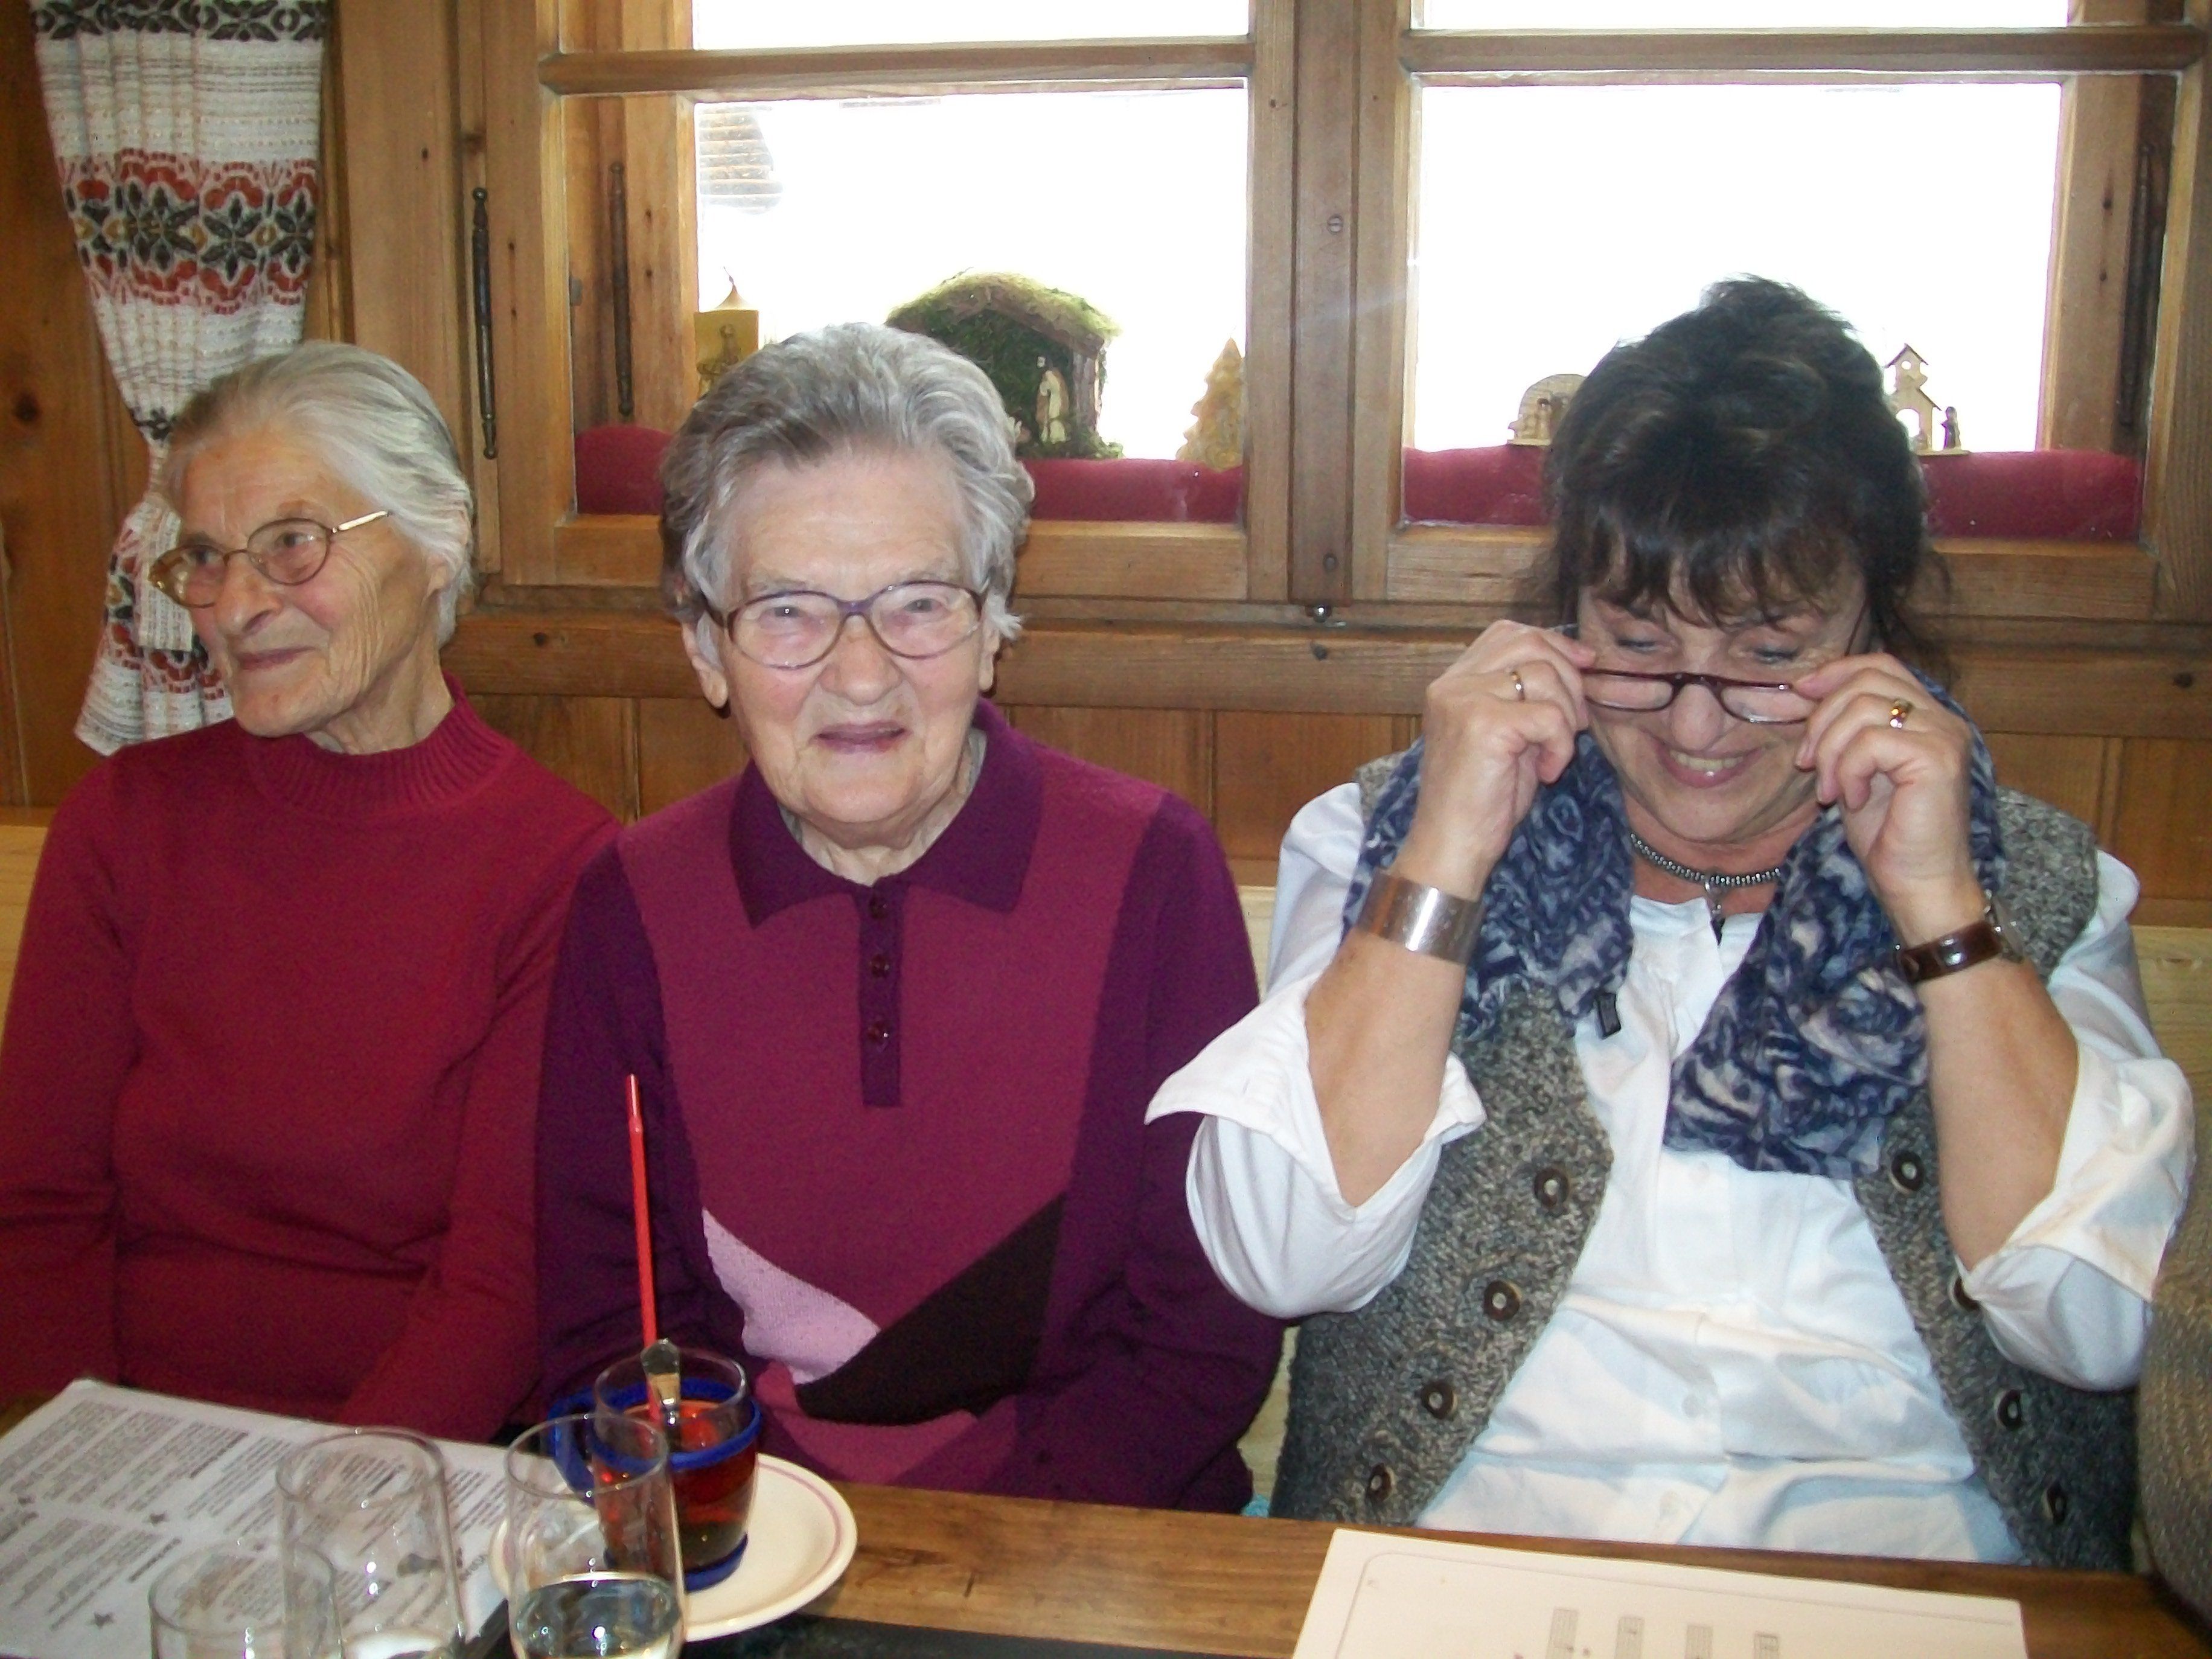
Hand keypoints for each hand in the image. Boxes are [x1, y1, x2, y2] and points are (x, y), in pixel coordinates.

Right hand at [1394, 621, 1594, 898]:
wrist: (1451, 846)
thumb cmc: (1481, 800)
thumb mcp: (1507, 735)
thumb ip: (1526, 696)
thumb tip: (1578, 661)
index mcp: (1453, 682)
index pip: (1508, 633)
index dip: (1553, 643)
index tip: (1583, 666)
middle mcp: (1452, 684)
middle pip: (1530, 644)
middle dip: (1569, 679)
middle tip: (1574, 723)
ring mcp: (1463, 700)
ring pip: (1543, 676)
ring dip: (1566, 717)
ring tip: (1554, 753)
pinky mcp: (1482, 724)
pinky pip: (1549, 716)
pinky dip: (1561, 745)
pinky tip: (1547, 773)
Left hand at [1793, 655, 1983, 943]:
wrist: (1918, 885)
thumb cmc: (1887, 836)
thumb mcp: (1855, 770)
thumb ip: (1844, 731)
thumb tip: (1806, 691)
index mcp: (1927, 718)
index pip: (1881, 666)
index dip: (1836, 671)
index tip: (1799, 692)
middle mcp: (1943, 720)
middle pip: (1867, 681)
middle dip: (1822, 718)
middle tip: (1808, 763)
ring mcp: (1944, 737)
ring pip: (1863, 709)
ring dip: (1831, 751)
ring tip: (1830, 791)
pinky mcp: (1937, 759)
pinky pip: (1870, 742)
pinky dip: (1848, 771)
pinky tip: (1852, 800)